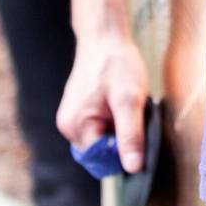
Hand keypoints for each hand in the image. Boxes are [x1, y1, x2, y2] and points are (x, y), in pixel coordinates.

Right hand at [57, 26, 150, 171]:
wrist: (104, 37)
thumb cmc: (117, 65)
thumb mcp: (130, 100)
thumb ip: (130, 135)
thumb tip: (133, 168)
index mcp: (77, 127)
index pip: (102, 161)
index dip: (124, 152)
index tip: (138, 130)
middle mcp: (68, 128)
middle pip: (100, 154)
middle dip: (120, 140)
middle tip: (130, 114)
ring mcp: (71, 120)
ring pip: (100, 142)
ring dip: (117, 131)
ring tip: (124, 106)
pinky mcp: (77, 113)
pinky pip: (97, 130)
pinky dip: (112, 122)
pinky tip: (118, 104)